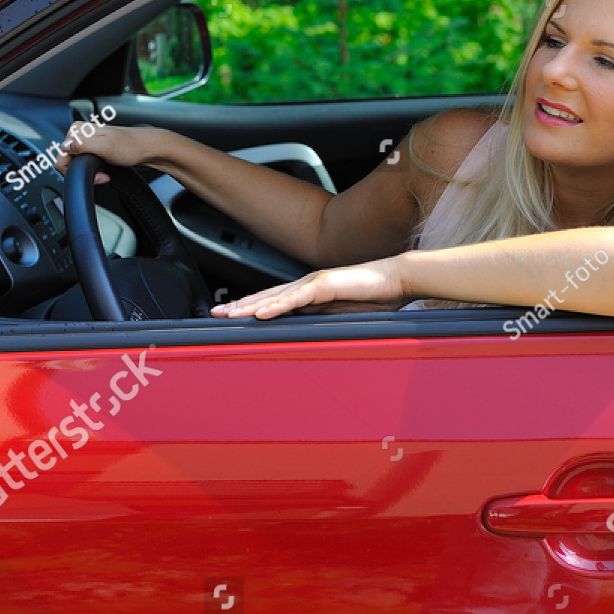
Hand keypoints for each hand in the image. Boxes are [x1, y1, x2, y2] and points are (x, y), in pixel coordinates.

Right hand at [55, 122, 163, 182]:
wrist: (148, 149)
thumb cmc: (131, 147)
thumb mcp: (105, 146)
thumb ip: (82, 145)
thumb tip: (65, 146)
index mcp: (77, 130)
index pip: (61, 156)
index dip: (76, 170)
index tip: (94, 172)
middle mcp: (79, 133)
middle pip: (67, 161)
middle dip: (83, 172)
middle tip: (101, 175)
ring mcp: (85, 141)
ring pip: (75, 165)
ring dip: (89, 172)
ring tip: (104, 172)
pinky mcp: (92, 149)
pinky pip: (84, 164)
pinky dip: (93, 171)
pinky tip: (104, 170)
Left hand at [211, 257, 408, 318]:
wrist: (398, 279)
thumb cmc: (374, 297)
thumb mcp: (340, 315)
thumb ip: (321, 319)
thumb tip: (303, 333)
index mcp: (309, 292)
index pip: (272, 301)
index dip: (250, 308)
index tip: (229, 316)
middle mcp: (307, 284)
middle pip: (266, 297)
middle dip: (239, 306)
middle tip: (215, 315)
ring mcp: (315, 282)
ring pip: (276, 297)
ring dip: (251, 307)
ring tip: (230, 315)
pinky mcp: (327, 285)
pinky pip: (298, 298)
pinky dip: (278, 305)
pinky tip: (261, 313)